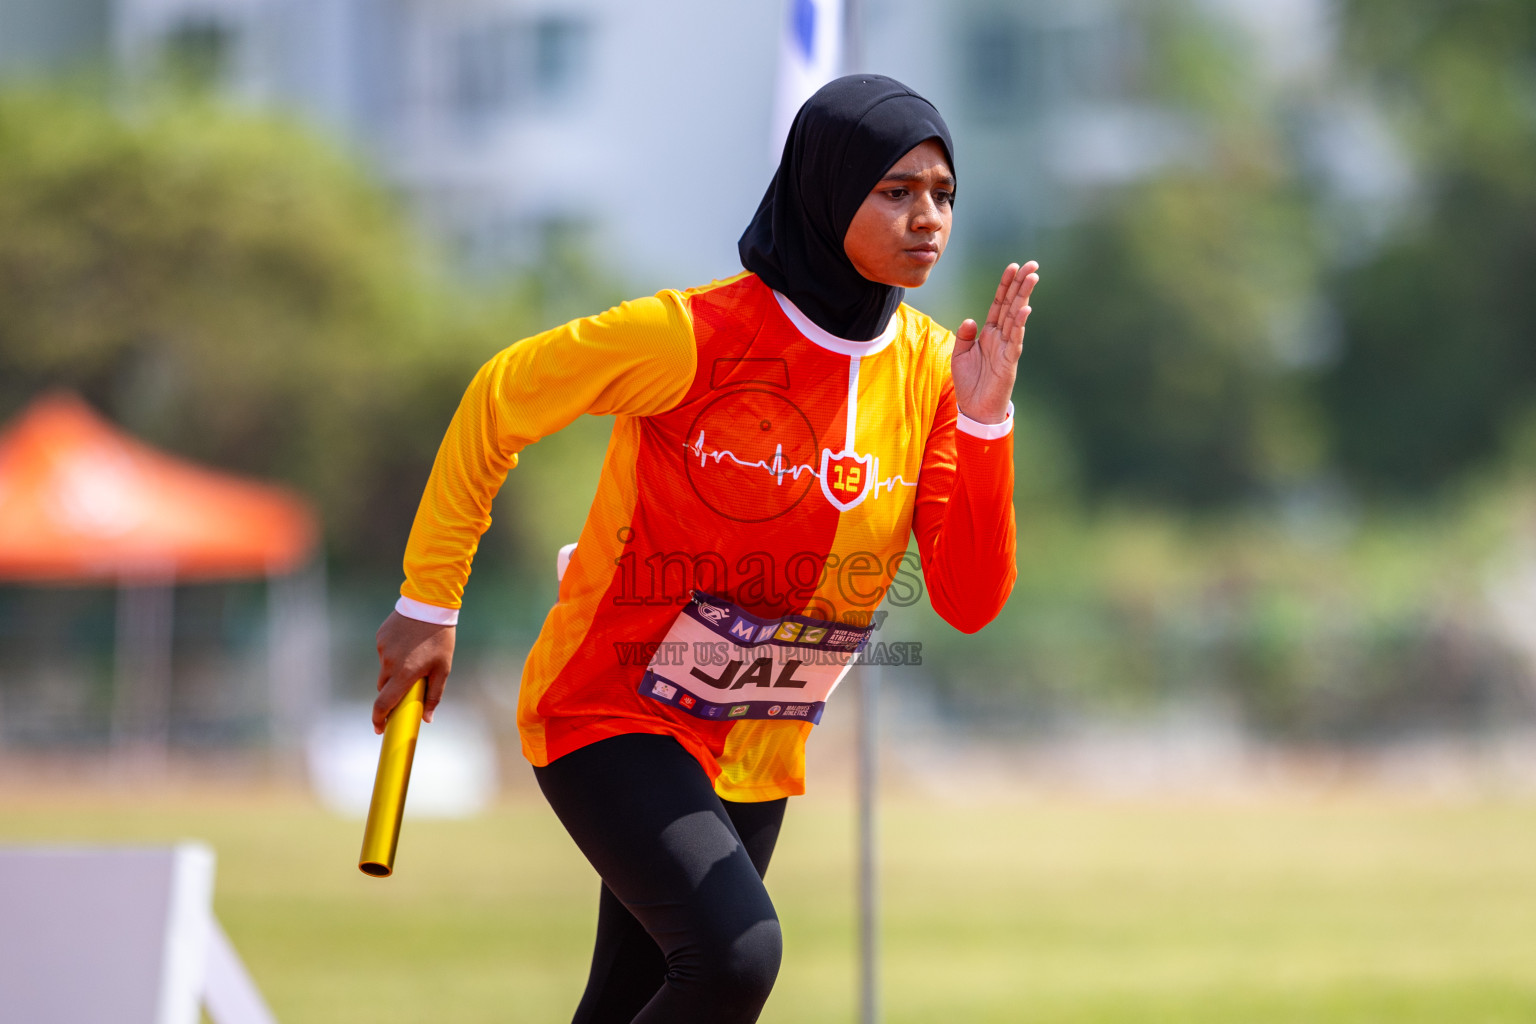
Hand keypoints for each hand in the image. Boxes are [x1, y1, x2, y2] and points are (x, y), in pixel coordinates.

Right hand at [373, 611, 454, 734]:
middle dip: (393, 692)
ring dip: (395, 670)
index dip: (379, 719)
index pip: (384, 703)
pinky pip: (384, 653)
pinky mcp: (380, 637)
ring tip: (414, 655)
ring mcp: (383, 649)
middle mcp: (390, 663)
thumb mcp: (443, 669)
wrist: (430, 604)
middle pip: (384, 687)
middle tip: (409, 685)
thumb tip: (427, 719)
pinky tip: (408, 643)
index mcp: (405, 674)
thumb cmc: (441, 639)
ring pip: (384, 669)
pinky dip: (393, 654)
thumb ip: (433, 695)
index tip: (379, 728)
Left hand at [952, 261, 1038, 423]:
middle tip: (1032, 264)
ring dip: (1023, 297)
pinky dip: (1019, 324)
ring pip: (1016, 317)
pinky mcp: (1009, 361)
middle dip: (1020, 284)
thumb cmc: (969, 382)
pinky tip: (1024, 309)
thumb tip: (970, 320)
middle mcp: (1000, 336)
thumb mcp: (960, 356)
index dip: (1005, 285)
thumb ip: (964, 336)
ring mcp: (1007, 347)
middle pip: (1011, 304)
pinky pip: (1015, 339)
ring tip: (1032, 278)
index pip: (998, 304)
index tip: (1012, 267)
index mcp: (988, 333)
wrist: (975, 409)